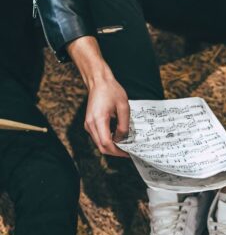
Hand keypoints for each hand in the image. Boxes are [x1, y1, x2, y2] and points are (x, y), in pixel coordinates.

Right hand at [66, 36, 129, 157]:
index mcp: (98, 120)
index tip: (128, 153)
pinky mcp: (89, 124)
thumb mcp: (123, 107)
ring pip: (99, 144)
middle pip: (102, 147)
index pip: (107, 143)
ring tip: (124, 145)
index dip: (118, 151)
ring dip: (112, 147)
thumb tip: (122, 139)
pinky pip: (98, 138)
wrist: (98, 81)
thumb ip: (123, 125)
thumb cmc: (111, 91)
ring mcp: (88, 125)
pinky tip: (117, 138)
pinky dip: (107, 141)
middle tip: (127, 151)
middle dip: (115, 152)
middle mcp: (90, 124)